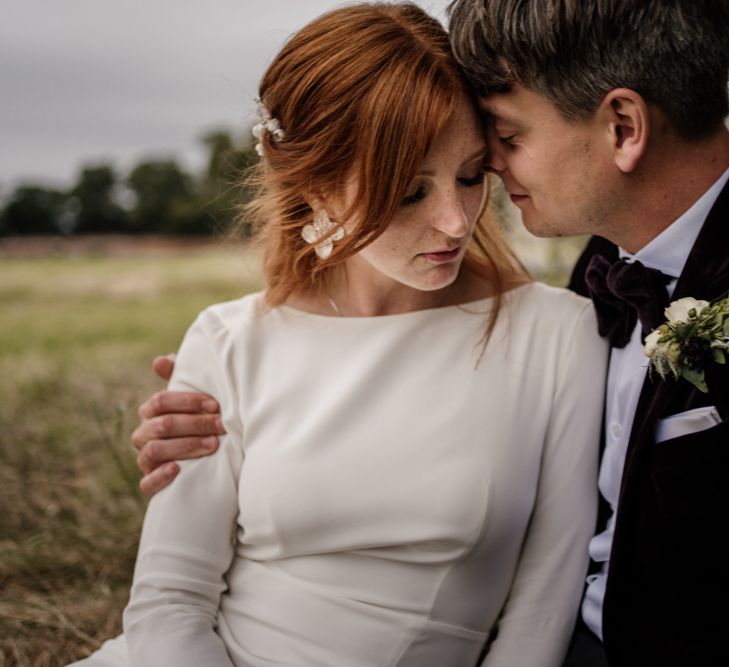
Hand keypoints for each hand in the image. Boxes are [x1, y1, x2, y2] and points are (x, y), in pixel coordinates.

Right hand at [132, 354, 225, 495]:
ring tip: (212, 445)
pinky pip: (146, 483)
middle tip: (221, 425)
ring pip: (154, 450)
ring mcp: (145, 459)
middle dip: (195, 424)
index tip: (215, 404)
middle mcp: (143, 434)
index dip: (187, 401)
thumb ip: (181, 378)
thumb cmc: (197, 422)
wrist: (204, 462)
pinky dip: (159, 476)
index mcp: (150, 412)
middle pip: (162, 425)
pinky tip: (177, 469)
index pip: (160, 401)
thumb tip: (160, 360)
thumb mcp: (193, 401)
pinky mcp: (149, 483)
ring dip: (185, 446)